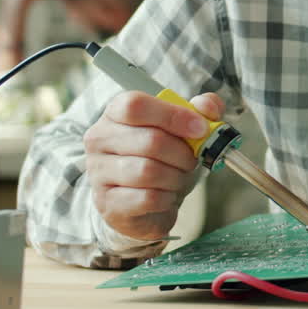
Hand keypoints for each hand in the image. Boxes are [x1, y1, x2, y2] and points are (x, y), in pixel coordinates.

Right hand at [84, 90, 224, 240]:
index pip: (136, 105)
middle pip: (150, 140)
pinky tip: (167, 195)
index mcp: (115, 113)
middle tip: (192, 159)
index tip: (200, 128)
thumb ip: (200, 110)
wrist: (144, 202)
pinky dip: (168, 197)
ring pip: (148, 171)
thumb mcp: (182, 129)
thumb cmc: (163, 158)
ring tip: (178, 177)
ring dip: (176, 176)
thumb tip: (208, 108)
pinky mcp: (108, 203)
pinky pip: (148, 198)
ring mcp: (99, 172)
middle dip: (183, 152)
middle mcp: (99, 139)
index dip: (173, 115)